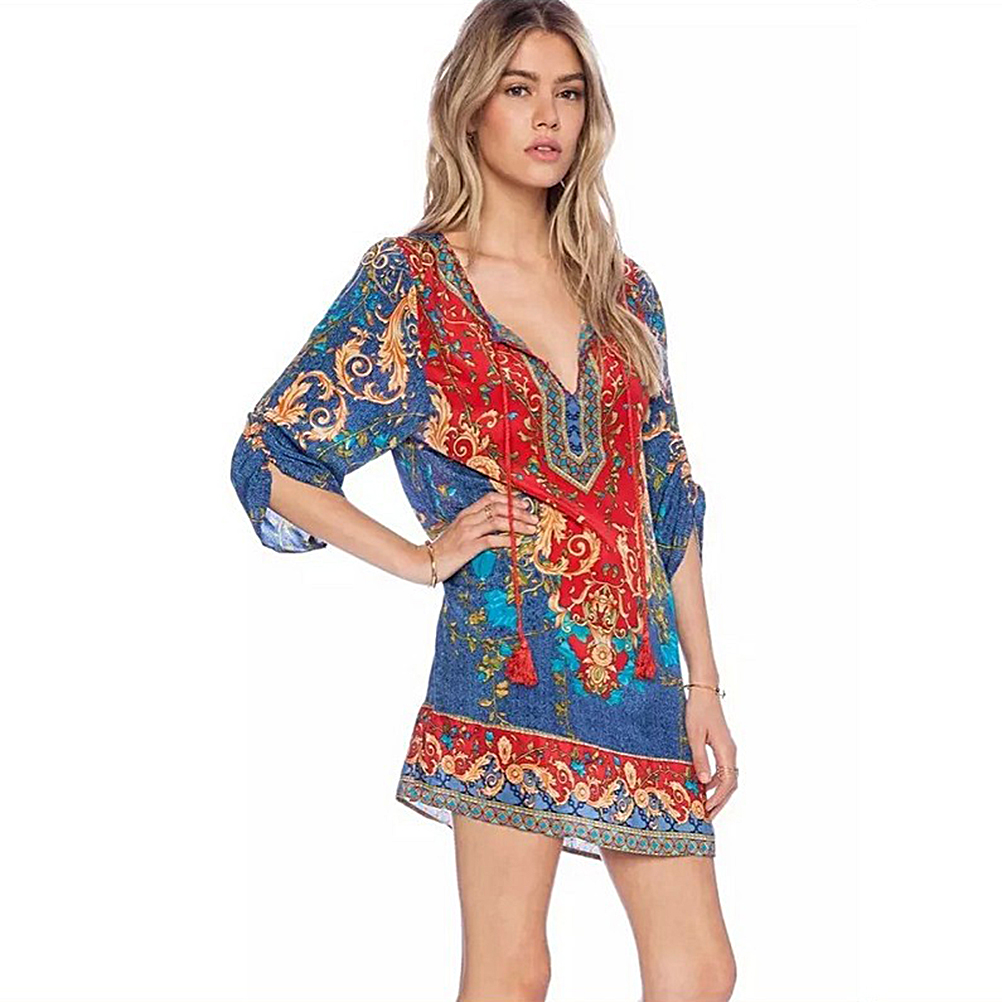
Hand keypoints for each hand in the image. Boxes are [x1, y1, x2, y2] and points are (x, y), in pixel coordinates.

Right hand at [416, 490, 539, 583]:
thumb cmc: (442, 551)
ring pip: (498, 521)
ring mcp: (467, 532)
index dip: (509, 499)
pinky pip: (491, 540)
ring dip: (518, 524)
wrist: (424, 562)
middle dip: (519, 511)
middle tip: (533, 517)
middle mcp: (467, 519)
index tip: (524, 504)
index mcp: (466, 514)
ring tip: (531, 529)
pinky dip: (506, 540)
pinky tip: (516, 542)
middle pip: (498, 507)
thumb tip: (495, 528)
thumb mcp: (458, 533)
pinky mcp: (468, 547)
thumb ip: (474, 527)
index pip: (490, 498)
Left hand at [686, 688, 737, 821]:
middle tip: (707, 817)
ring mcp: (727, 749)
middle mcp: (730, 752)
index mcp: (726, 750)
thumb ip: (699, 758)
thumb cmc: (697, 710)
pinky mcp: (722, 746)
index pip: (727, 782)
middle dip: (720, 802)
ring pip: (728, 778)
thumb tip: (705, 782)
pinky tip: (703, 787)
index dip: (718, 799)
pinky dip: (715, 782)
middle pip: (731, 784)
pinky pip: (723, 770)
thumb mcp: (694, 735)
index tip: (707, 811)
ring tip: (704, 807)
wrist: (704, 691)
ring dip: (718, 793)